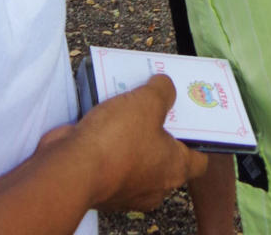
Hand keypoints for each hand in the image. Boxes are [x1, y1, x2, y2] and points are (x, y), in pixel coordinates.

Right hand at [73, 75, 207, 212]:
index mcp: (173, 170)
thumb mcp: (148, 102)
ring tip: (130, 97)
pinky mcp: (101, 179)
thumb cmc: (117, 140)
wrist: (70, 168)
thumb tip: (166, 86)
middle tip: (159, 97)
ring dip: (132, 126)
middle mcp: (152, 184)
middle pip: (165, 150)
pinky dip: (109, 135)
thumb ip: (162, 90)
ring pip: (136, 150)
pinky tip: (106, 110)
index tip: (194, 116)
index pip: (199, 160)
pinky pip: (111, 153)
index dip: (200, 137)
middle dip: (161, 123)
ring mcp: (125, 183)